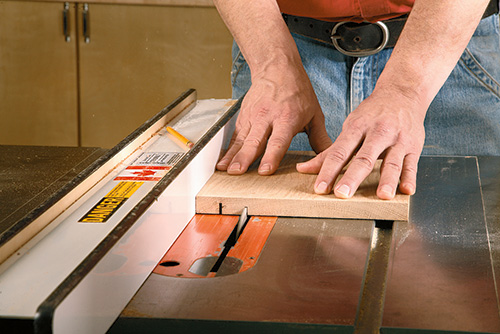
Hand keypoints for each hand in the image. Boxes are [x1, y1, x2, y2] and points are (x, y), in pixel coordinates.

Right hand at [217, 65, 331, 174]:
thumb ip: (320, 139)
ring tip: (225, 170)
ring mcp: (253, 117)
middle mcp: (268, 117)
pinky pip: (235, 136)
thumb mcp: (314, 114)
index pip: (278, 141)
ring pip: (241, 139)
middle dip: (245, 158)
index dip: (271, 156)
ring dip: (233, 155)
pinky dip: (228, 149)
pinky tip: (222, 162)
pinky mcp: (243, 117)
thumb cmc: (298, 92)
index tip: (264, 170)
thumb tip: (331, 159)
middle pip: (255, 141)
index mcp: (287, 118)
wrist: (277, 68)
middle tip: (237, 172)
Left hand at [296, 88, 425, 199]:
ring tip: (382, 196)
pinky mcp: (414, 146)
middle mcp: (378, 132)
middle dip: (352, 177)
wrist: (403, 92)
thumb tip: (303, 169)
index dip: (328, 171)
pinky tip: (406, 190)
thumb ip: (329, 152)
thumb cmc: (371, 114)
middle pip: (364, 158)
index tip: (320, 188)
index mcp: (357, 127)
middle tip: (342, 194)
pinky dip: (410, 177)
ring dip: (388, 180)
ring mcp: (398, 139)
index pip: (339, 152)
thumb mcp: (349, 127)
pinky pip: (412, 164)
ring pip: (392, 162)